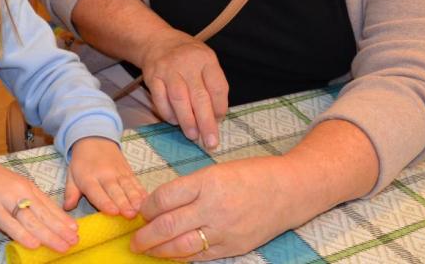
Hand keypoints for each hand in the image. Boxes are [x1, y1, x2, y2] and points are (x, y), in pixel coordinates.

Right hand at [0, 158, 78, 251]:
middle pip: (44, 214)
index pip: (50, 206)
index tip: (75, 230)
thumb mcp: (18, 186)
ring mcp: (8, 201)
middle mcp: (22, 193)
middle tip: (74, 241)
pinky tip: (34, 244)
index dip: (63, 219)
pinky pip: (11, 225)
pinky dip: (23, 235)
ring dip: (48, 235)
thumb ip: (33, 201)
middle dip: (60, 229)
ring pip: (32, 221)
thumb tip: (50, 218)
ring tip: (61, 246)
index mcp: (29, 188)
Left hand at [65, 137, 146, 217]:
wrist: (94, 139)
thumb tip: (67, 207)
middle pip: (115, 191)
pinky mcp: (128, 171)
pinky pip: (136, 182)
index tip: (113, 212)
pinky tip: (147, 201)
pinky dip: (141, 191)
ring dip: (135, 199)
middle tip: (130, 215)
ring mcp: (119, 173)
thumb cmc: (82, 162)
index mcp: (89, 178)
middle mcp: (105, 175)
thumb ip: (70, 193)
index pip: (97, 192)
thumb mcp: (71, 175)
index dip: (105, 202)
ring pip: (128, 187)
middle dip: (124, 203)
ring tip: (140, 209)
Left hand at [130, 157, 326, 259]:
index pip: (165, 197)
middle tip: (134, 241)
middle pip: (168, 226)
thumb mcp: (218, 170)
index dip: (147, 207)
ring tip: (147, 251)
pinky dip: (183, 257)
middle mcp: (214, 207)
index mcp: (208, 181)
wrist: (290, 190)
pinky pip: (202, 256)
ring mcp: (225, 230)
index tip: (141, 212)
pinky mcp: (235, 247)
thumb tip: (160, 204)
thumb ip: (190, 188)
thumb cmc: (253, 175)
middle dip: (145, 236)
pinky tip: (172, 256)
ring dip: (159, 250)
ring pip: (182, 246)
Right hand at [137, 29, 228, 149]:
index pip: (218, 87)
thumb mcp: (206, 62)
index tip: (219, 121)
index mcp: (206, 59)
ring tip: (193, 136)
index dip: (220, 107)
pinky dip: (168, 114)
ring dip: (187, 121)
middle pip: (199, 97)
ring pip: (179, 100)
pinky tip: (175, 122)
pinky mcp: (152, 77)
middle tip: (211, 142)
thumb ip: (212, 86)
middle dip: (206, 122)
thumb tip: (215, 118)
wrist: (158, 42)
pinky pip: (160, 100)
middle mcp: (188, 64)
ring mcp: (168, 70)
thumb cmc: (188, 57)